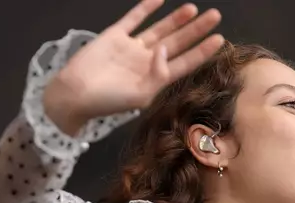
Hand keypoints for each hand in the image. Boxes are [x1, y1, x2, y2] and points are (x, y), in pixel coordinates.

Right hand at [43, 0, 223, 135]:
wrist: (75, 94)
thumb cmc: (109, 101)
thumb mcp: (141, 96)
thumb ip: (159, 74)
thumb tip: (166, 50)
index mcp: (156, 79)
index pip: (185, 62)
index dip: (202, 51)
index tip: (219, 39)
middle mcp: (148, 61)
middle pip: (178, 42)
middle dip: (196, 30)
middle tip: (215, 16)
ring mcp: (132, 47)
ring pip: (160, 29)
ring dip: (176, 19)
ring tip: (194, 9)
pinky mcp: (115, 36)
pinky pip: (134, 19)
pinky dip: (146, 8)